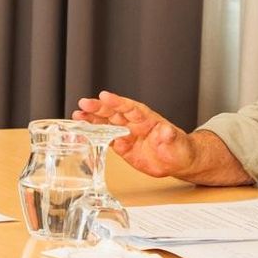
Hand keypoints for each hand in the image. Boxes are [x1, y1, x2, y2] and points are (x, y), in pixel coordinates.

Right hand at [72, 91, 195, 178]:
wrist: (177, 160)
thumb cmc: (180, 148)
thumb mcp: (178, 143)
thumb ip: (170, 137)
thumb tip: (166, 131)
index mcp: (148, 119)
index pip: (130, 108)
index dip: (117, 102)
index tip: (104, 96)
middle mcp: (135, 123)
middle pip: (114, 112)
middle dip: (99, 108)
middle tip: (84, 104)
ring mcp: (127, 133)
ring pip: (107, 123)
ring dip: (93, 119)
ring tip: (77, 115)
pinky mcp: (122, 146)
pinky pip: (106, 138)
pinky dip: (94, 134)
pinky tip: (83, 130)